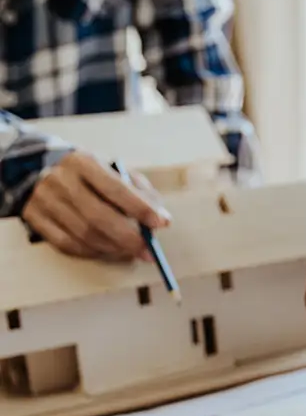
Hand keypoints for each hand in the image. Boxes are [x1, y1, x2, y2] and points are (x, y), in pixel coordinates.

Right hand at [22, 152, 168, 259]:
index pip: (115, 188)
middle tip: (148, 251)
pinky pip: (67, 245)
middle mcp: (61, 180)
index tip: (161, 223)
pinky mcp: (34, 218)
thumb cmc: (87, 174)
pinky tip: (109, 251)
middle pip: (98, 217)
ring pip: (84, 235)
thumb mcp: (112, 169)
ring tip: (132, 253)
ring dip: (113, 249)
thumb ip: (138, 190)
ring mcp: (44, 200)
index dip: (140, 208)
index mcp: (83, 162)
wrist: (36, 168)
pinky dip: (93, 253)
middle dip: (128, 238)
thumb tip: (161, 218)